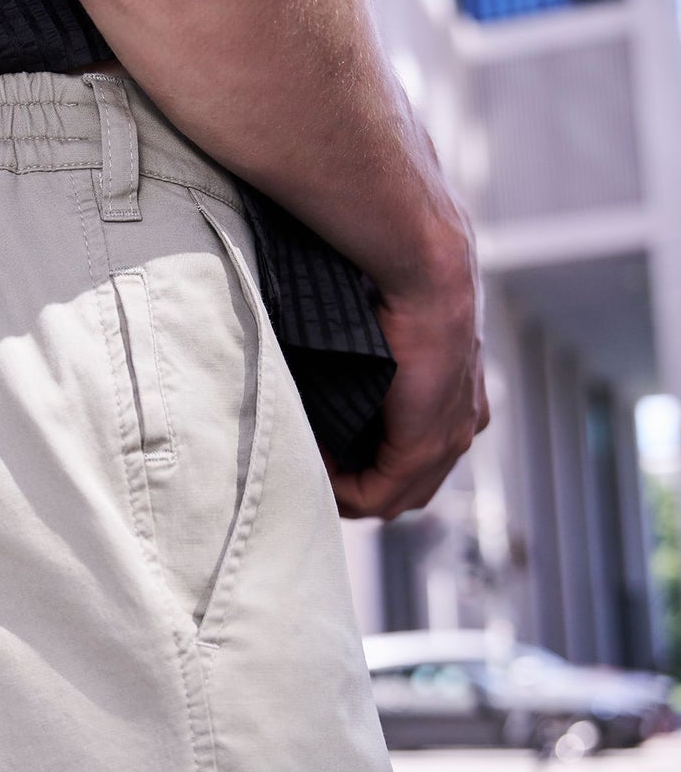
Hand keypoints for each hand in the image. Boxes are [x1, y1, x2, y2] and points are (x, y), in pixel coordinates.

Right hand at [321, 229, 489, 520]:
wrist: (428, 274)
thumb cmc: (401, 287)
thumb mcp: (390, 331)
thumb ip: (377, 366)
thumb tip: (335, 375)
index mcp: (461, 400)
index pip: (416, 458)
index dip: (368, 462)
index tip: (327, 445)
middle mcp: (462, 425)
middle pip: (407, 487)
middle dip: (358, 487)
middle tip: (316, 470)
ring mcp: (449, 440)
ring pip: (393, 497)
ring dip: (346, 490)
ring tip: (311, 465)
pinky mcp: (424, 447)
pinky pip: (378, 494)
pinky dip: (341, 486)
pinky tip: (315, 459)